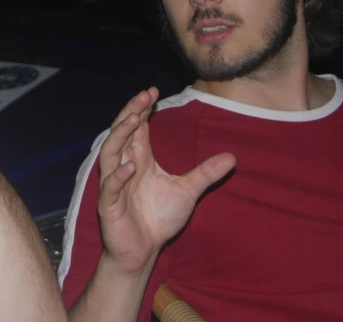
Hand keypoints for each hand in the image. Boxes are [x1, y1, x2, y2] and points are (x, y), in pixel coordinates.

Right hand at [97, 87, 235, 274]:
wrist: (143, 250)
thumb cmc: (158, 219)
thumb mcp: (188, 191)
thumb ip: (206, 173)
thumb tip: (233, 157)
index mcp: (139, 160)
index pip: (137, 129)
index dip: (142, 110)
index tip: (152, 91)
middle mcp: (123, 166)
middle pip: (121, 133)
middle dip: (130, 113)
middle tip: (143, 96)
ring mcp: (114, 184)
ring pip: (109, 153)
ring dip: (119, 135)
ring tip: (133, 119)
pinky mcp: (109, 205)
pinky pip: (110, 186)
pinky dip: (119, 176)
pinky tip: (131, 166)